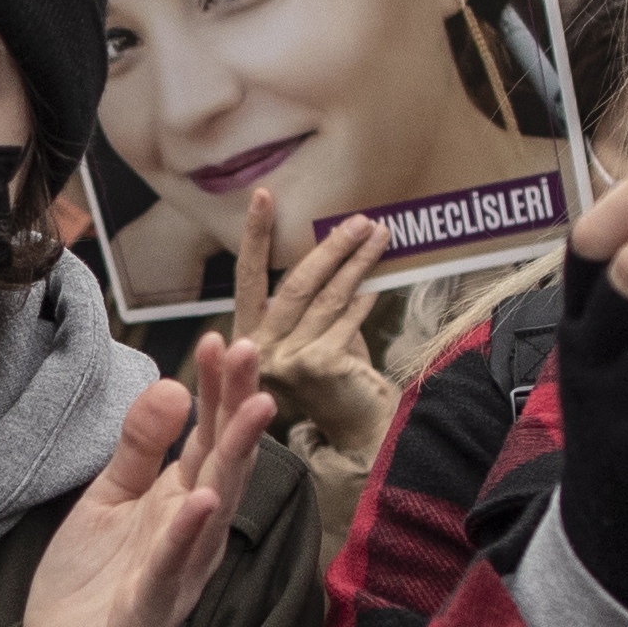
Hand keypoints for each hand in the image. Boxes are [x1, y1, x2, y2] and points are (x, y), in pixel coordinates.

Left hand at [15, 340, 277, 626]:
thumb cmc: (93, 580)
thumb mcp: (109, 497)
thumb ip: (139, 447)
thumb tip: (173, 384)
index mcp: (181, 502)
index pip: (209, 435)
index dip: (217, 388)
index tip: (221, 339)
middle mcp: (192, 534)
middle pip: (223, 461)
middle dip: (237, 406)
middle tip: (249, 350)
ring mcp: (176, 574)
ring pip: (213, 510)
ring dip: (233, 458)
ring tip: (252, 408)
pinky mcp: (147, 614)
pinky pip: (169, 571)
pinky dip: (185, 536)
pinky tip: (200, 499)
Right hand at [231, 188, 390, 454]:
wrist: (357, 429)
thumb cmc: (336, 375)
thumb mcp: (315, 332)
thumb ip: (315, 299)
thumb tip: (339, 242)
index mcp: (249, 336)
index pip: (248, 278)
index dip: (255, 236)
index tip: (264, 197)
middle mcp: (259, 349)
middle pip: (295, 284)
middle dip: (331, 247)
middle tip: (359, 220)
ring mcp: (286, 359)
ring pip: (326, 297)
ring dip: (357, 263)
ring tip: (380, 237)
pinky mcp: (317, 365)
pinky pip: (347, 318)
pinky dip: (365, 296)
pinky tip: (379, 280)